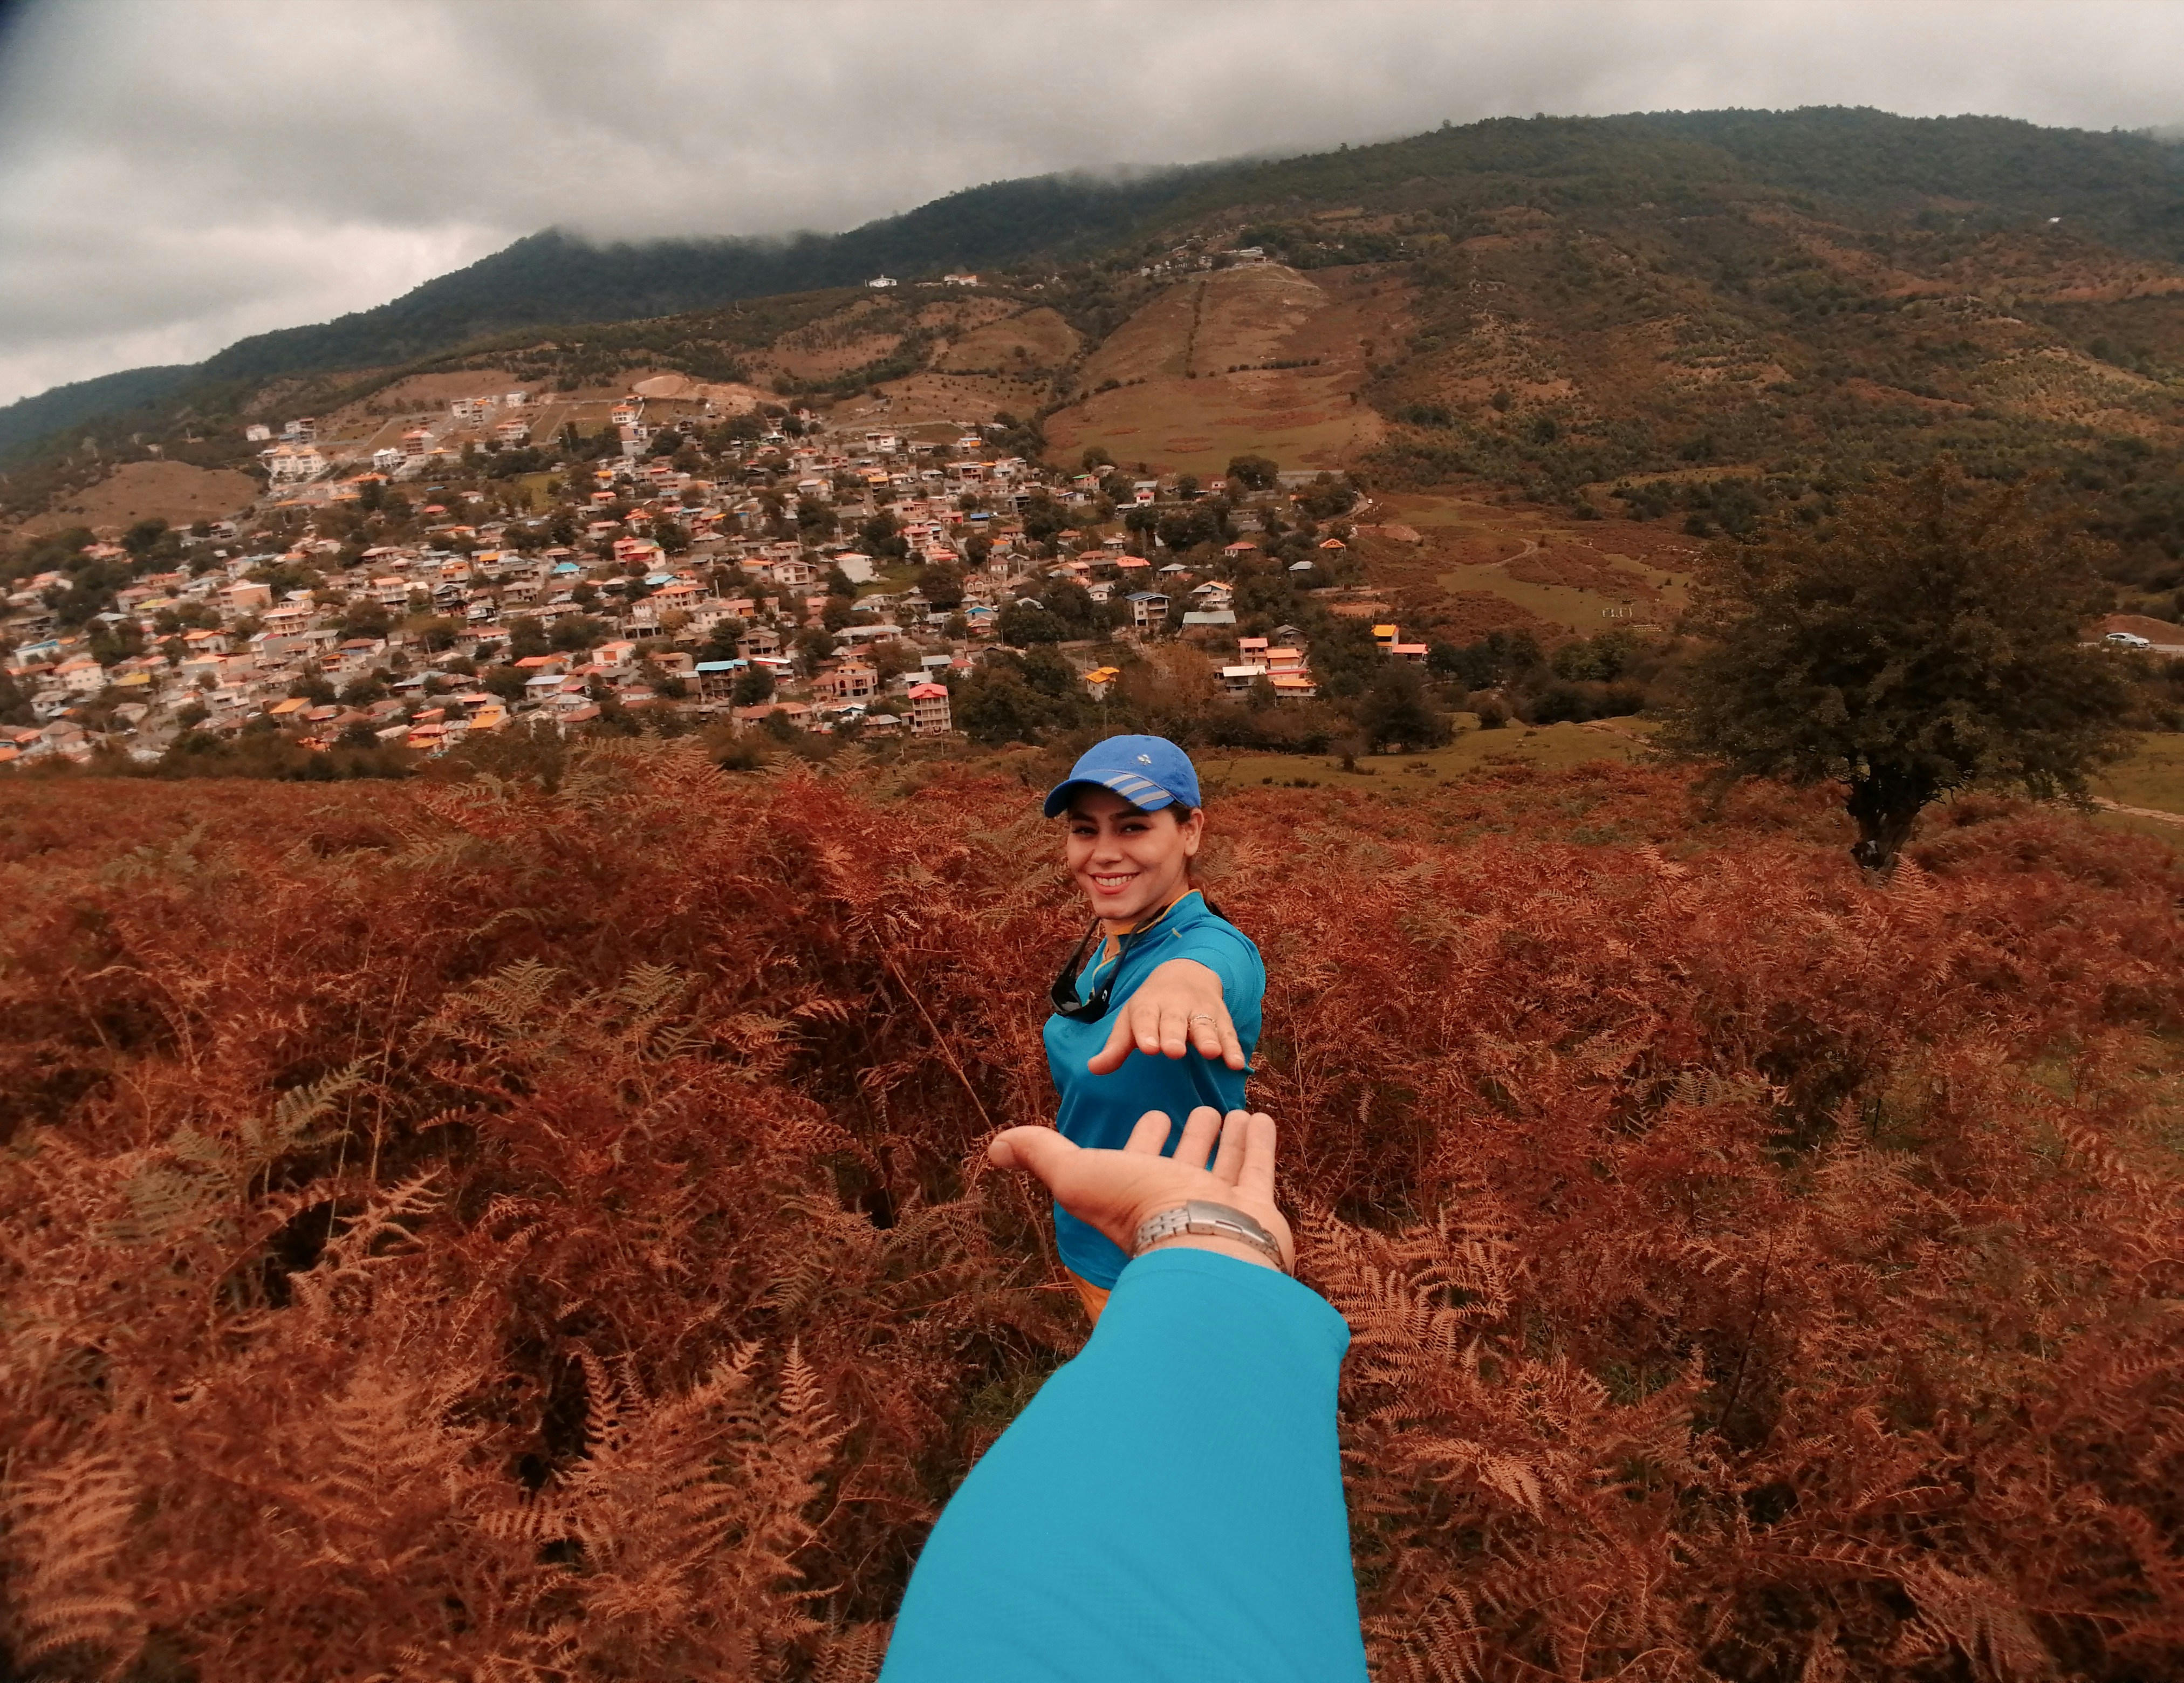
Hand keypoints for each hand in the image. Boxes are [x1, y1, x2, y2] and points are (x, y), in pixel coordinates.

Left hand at [989, 1106, 1293, 1272]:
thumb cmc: (1136, 1210)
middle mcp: (1176, 1201)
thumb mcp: (1076, 1174)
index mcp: (1136, 1193)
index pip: (1140, 1158)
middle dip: (1190, 1137)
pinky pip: (1257, 1170)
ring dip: (1226, 1140)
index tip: (1154, 1116)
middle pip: (1184, 1163)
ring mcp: (1216, 1208)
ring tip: (1234, 1112)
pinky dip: (1259, 1144)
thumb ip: (1040, 1155)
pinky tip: (1261, 1120)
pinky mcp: (1254, 1210)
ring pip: (1222, 1166)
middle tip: (1201, 1112)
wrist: (1202, 1245)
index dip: (1144, 1137)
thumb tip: (994, 1149)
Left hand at [1085, 957, 1244, 1074]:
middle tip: (1173, 1051)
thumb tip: (1093, 1069)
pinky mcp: (1221, 1018)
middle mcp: (1175, 1005)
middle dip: (1174, 1035)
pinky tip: (1236, 1064)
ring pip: (1204, 1024)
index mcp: (1148, 1005)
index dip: (1146, 1032)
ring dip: (1208, 1038)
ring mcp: (1200, 1010)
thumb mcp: (1130, 1020)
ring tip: (1210, 1053)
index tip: (1147, 1048)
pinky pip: (1228, 1033)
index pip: (1145, 1017)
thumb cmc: (1151, 1007)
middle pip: (1174, 1020)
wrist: (1185, 973)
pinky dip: (1233, 1048)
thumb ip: (1116, 1047)